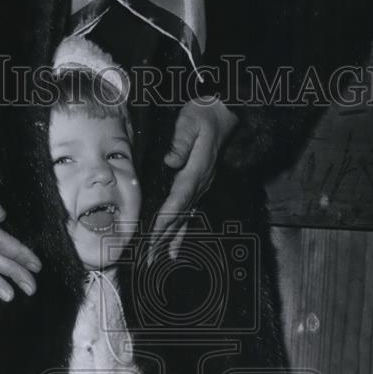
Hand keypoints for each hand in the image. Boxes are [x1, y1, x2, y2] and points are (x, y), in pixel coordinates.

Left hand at [148, 97, 238, 264]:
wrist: (223, 113)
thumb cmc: (203, 115)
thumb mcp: (190, 122)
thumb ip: (181, 142)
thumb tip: (171, 161)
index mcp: (195, 171)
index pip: (178, 199)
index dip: (166, 218)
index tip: (155, 234)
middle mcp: (200, 184)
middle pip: (179, 216)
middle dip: (164, 238)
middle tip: (150, 258)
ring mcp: (201, 187)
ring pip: (184, 219)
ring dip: (170, 240)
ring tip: (160, 260)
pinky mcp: (199, 187)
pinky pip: (189, 214)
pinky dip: (180, 232)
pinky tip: (175, 248)